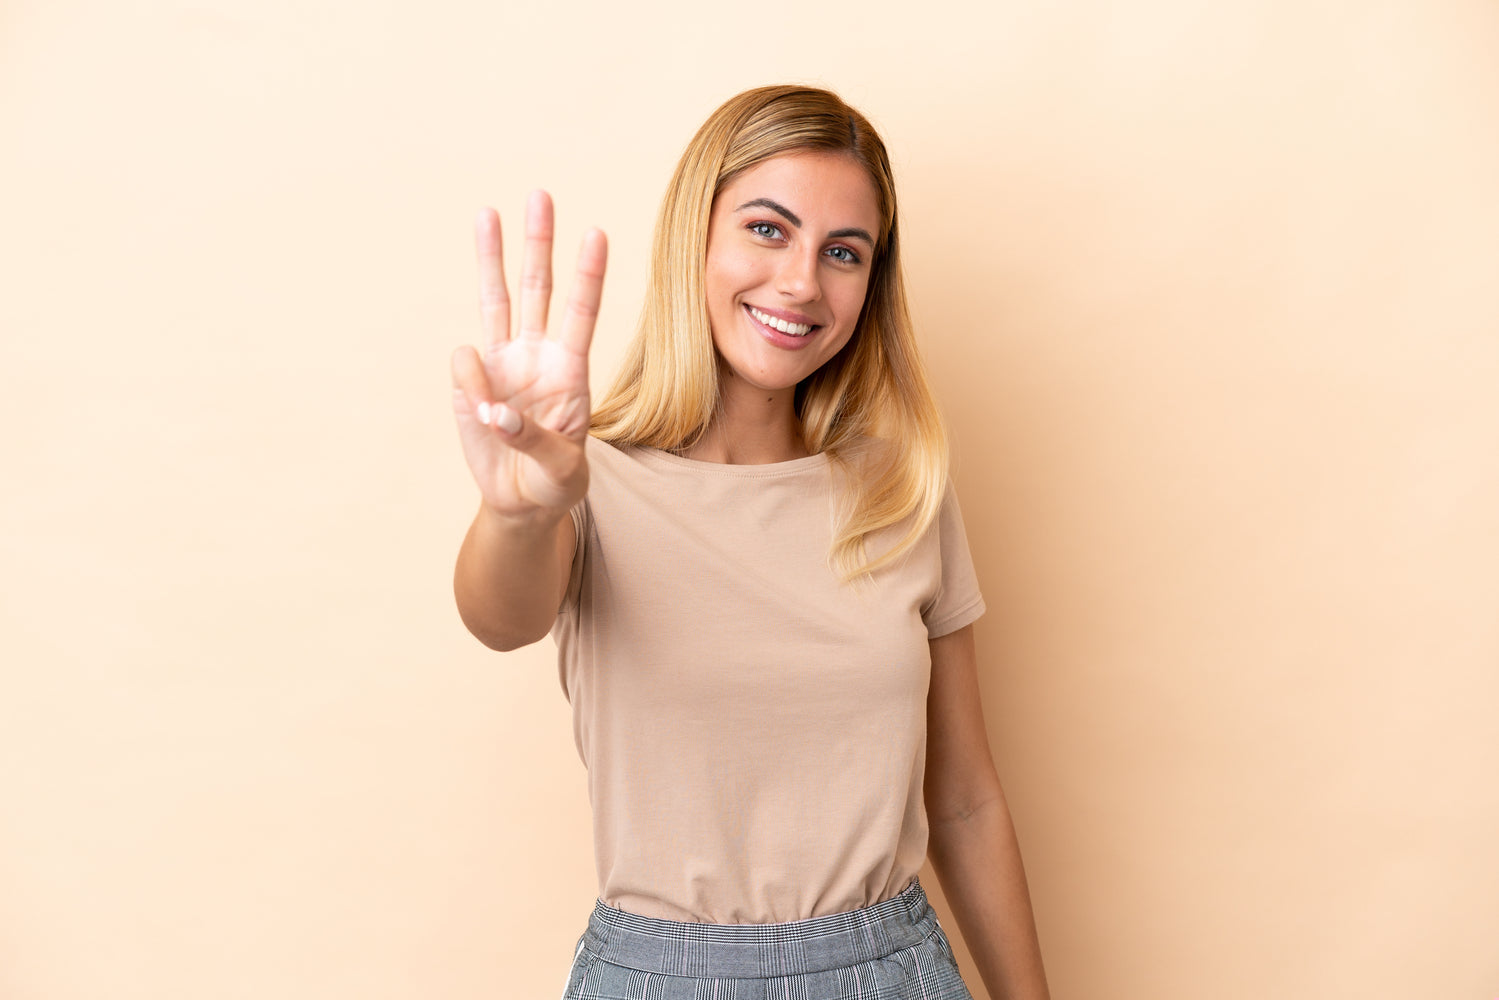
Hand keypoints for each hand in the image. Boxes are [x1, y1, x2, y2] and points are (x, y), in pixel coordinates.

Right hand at [451, 192, 606, 521]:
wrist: (521, 501)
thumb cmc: (555, 482)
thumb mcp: (563, 471)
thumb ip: (536, 441)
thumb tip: (495, 412)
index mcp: (571, 370)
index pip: (582, 313)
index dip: (588, 274)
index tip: (596, 233)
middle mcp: (537, 355)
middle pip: (539, 288)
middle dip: (539, 242)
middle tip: (541, 196)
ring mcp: (502, 363)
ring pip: (496, 298)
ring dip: (491, 256)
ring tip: (486, 211)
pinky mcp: (471, 381)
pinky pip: (464, 364)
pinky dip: (471, 385)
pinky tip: (484, 416)